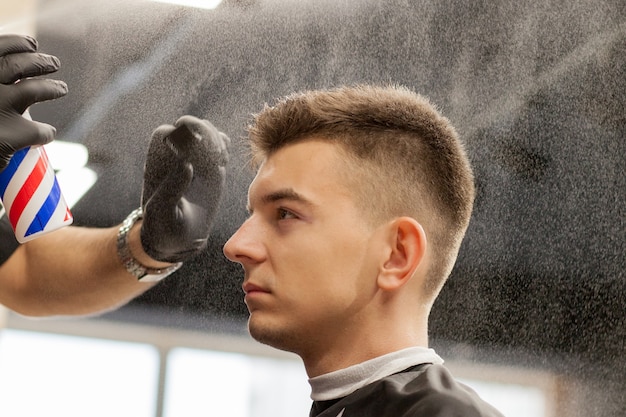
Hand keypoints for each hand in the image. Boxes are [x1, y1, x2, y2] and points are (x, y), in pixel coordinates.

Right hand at [0, 34, 67, 170]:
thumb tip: (7, 73)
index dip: (17, 43)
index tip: (32, 44)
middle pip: (17, 65)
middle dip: (40, 62)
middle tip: (54, 63)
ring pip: (33, 91)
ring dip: (51, 88)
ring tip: (62, 88)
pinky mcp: (9, 136)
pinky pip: (38, 131)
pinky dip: (45, 132)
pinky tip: (47, 133)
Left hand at [140, 115, 229, 262]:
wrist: (179, 239)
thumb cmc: (163, 226)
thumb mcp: (162, 211)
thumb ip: (172, 188)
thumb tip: (187, 164)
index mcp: (156, 162)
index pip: (164, 134)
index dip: (176, 138)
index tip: (187, 156)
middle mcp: (175, 157)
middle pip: (186, 126)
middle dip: (199, 130)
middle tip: (210, 147)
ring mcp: (195, 161)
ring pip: (206, 132)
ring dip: (214, 137)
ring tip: (219, 156)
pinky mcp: (212, 168)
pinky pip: (219, 146)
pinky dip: (223, 146)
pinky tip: (223, 160)